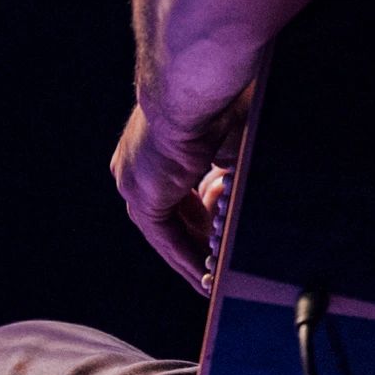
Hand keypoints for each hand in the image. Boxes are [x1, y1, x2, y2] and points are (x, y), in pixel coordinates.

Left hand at [111, 97, 247, 289]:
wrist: (193, 91)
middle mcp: (136, 168)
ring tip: (214, 283)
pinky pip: (166, 238)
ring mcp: (134, 182)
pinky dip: (189, 257)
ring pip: (165, 233)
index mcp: (153, 150)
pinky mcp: (142, 195)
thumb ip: (229, 164)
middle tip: (216, 271)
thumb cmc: (215, 100)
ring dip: (192, 259)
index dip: (197, 220)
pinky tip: (209, 276)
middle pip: (167, 219)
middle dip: (194, 246)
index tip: (217, 238)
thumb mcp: (226, 139)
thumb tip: (239, 184)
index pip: (174, 196)